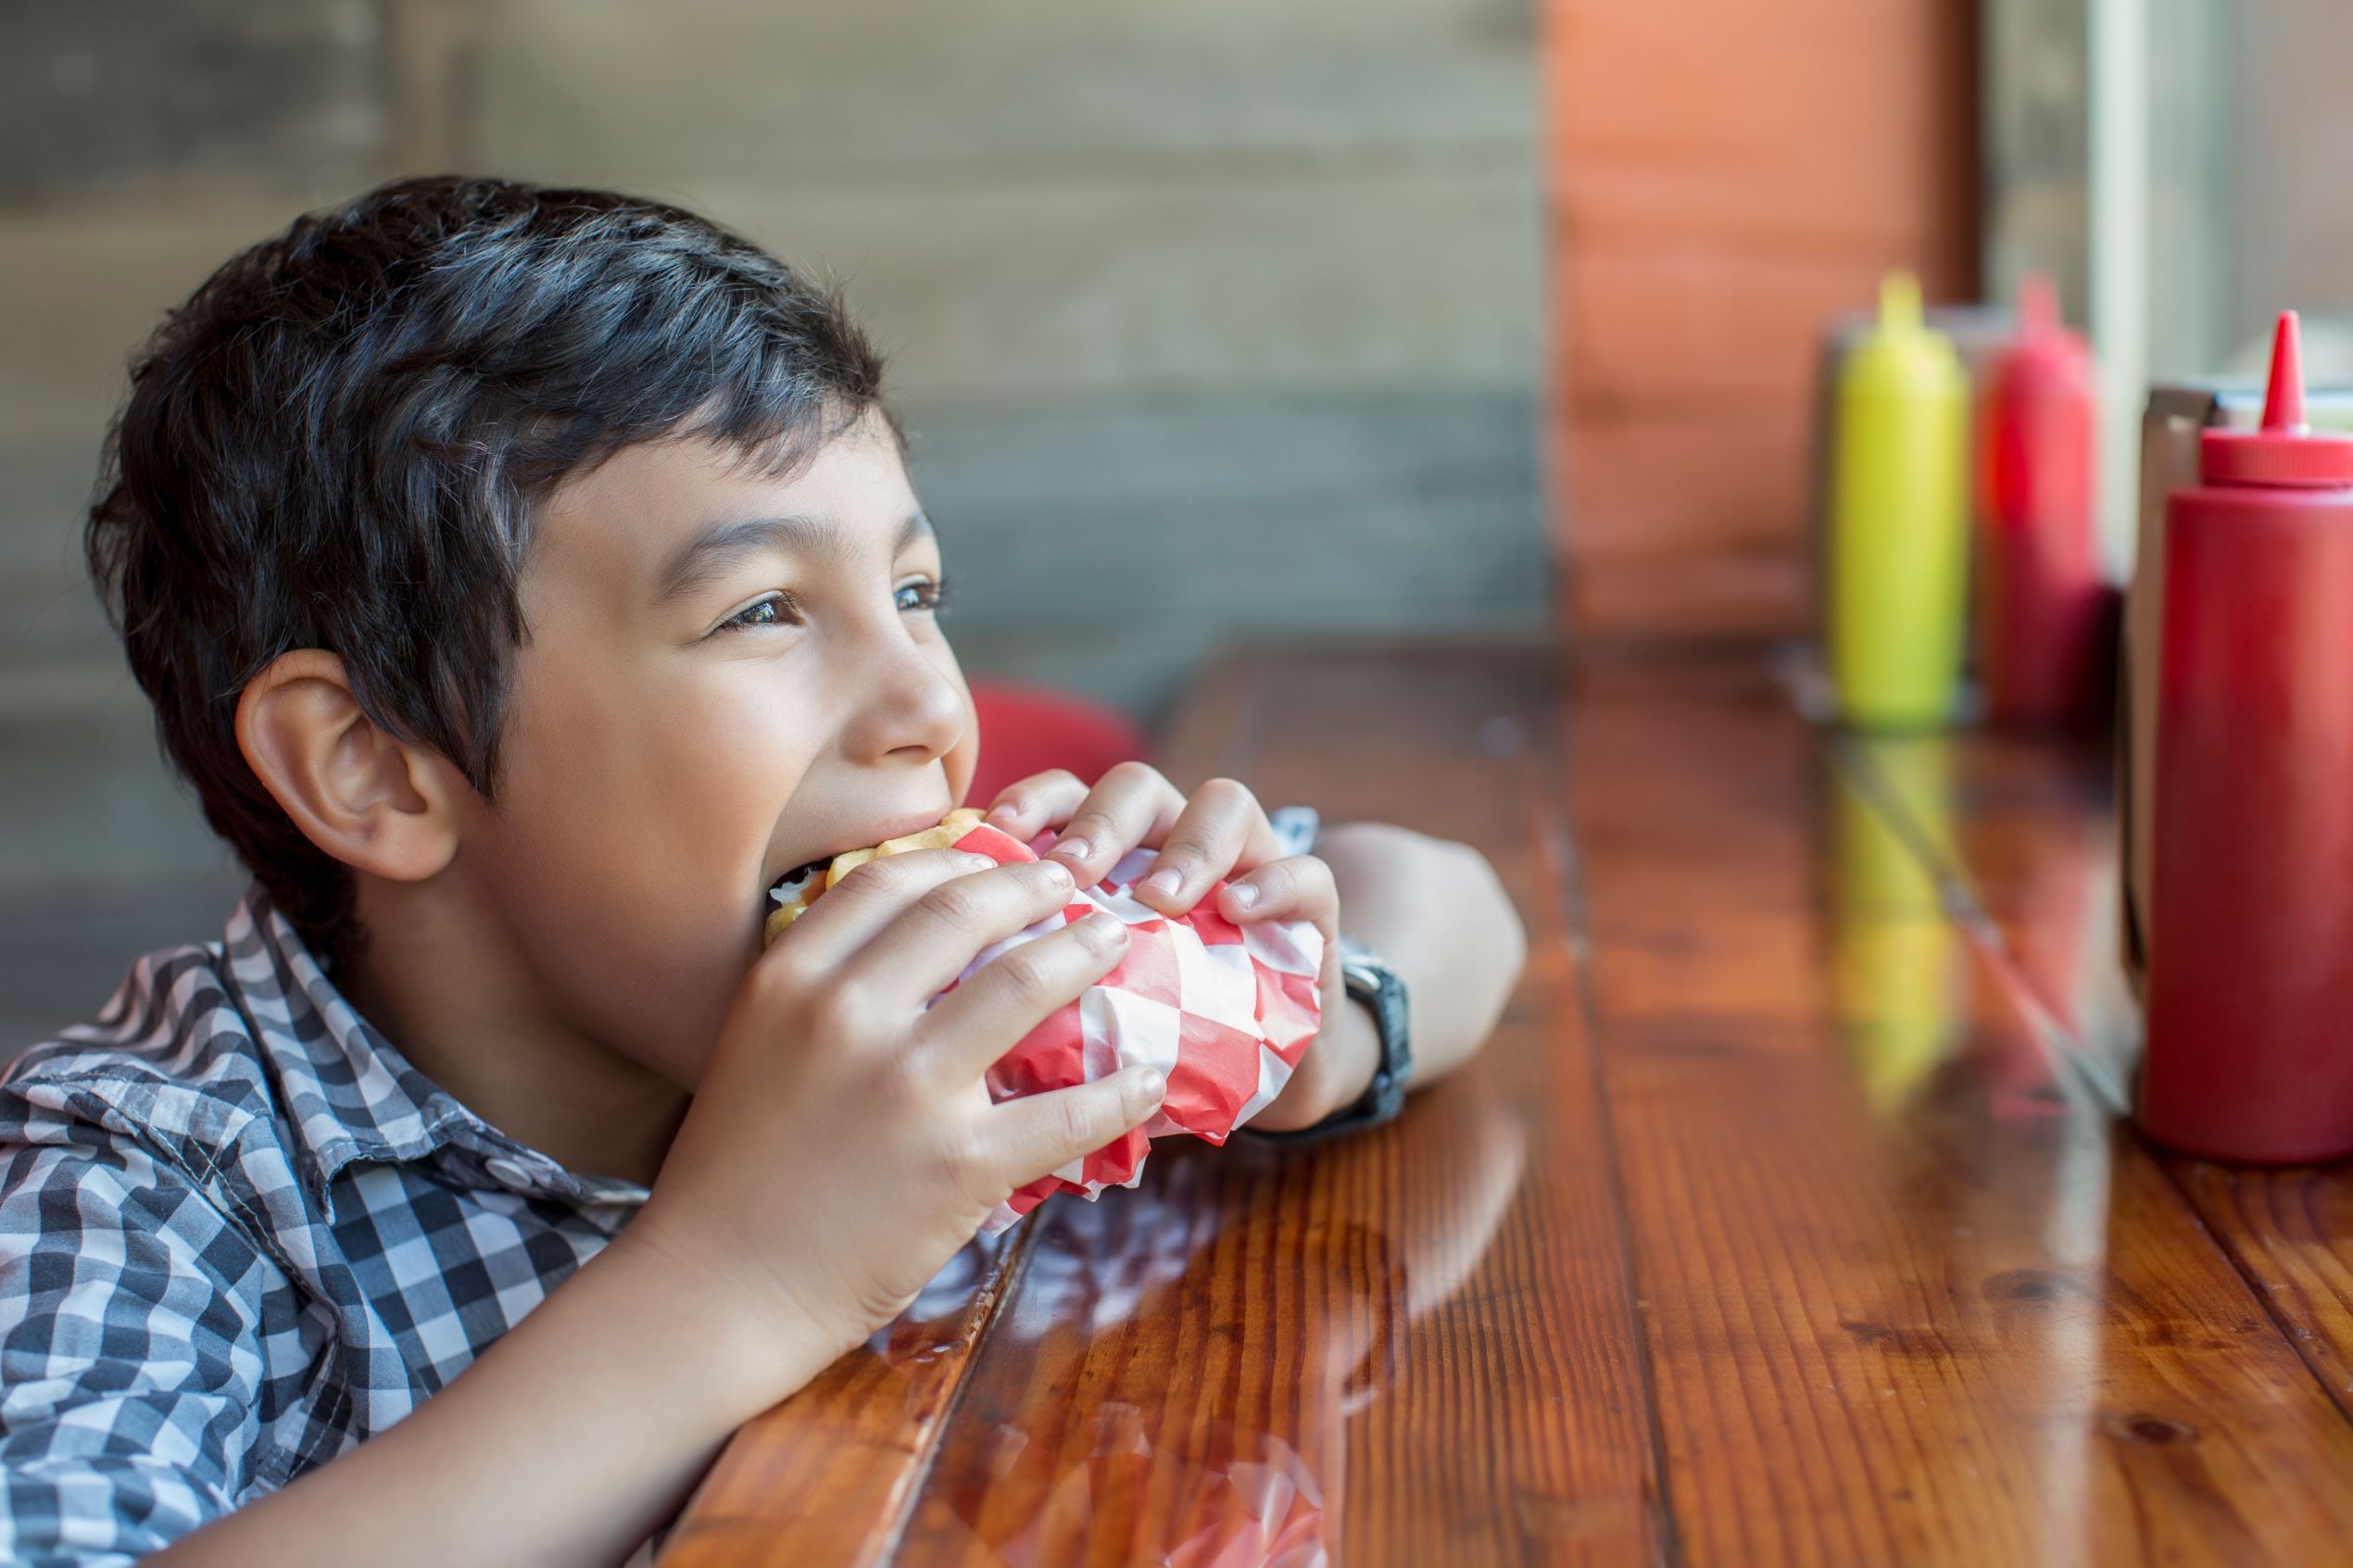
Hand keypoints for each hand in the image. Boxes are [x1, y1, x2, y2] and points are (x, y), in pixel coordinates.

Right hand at [631, 846, 1168, 1381]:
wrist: (716, 1288)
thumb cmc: (734, 1172)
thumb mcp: (755, 1044)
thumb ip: (821, 987)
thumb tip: (911, 943)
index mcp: (790, 981)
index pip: (890, 880)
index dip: (959, 858)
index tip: (1002, 862)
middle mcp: (847, 1017)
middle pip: (965, 912)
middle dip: (1035, 887)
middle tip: (1074, 886)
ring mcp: (907, 1089)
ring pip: (1024, 985)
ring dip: (1084, 953)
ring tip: (1114, 943)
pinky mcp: (958, 1164)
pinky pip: (1066, 1112)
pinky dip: (1122, 1091)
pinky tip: (1149, 1076)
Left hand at [981, 764, 1375, 1131]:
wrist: (1259, 1068)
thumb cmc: (1153, 1033)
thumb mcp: (1089, 1004)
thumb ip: (1037, 983)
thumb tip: (947, 1002)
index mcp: (1112, 854)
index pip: (1064, 794)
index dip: (1030, 802)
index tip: (997, 835)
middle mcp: (1176, 840)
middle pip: (1136, 786)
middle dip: (1102, 819)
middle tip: (1074, 870)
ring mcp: (1248, 863)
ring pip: (1224, 802)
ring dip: (1187, 844)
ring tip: (1159, 897)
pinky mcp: (1309, 905)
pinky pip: (1304, 872)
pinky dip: (1271, 884)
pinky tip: (1236, 910)